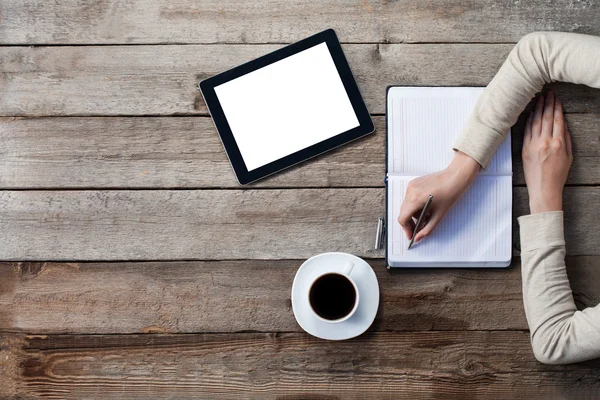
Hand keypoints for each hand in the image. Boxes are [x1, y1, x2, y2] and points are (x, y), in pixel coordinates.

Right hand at [397, 151, 479, 242]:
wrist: (455, 177)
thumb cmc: (450, 194)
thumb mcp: (439, 215)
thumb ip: (427, 229)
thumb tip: (417, 238)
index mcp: (415, 200)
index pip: (403, 218)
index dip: (406, 229)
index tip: (411, 235)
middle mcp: (410, 192)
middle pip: (403, 212)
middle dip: (410, 222)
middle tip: (419, 228)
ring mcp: (411, 186)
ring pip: (406, 206)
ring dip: (413, 213)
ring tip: (426, 215)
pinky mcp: (413, 183)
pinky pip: (409, 198)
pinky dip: (415, 204)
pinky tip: (426, 205)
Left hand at [522, 91, 572, 213]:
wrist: (544, 189)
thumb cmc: (558, 175)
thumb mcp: (569, 157)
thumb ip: (567, 140)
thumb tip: (563, 126)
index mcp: (558, 143)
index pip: (557, 120)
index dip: (557, 107)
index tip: (556, 99)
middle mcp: (545, 142)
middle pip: (546, 118)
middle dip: (547, 104)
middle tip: (548, 94)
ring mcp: (533, 145)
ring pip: (535, 122)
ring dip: (538, 109)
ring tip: (539, 99)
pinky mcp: (524, 150)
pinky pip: (526, 131)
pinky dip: (529, 120)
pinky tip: (531, 113)